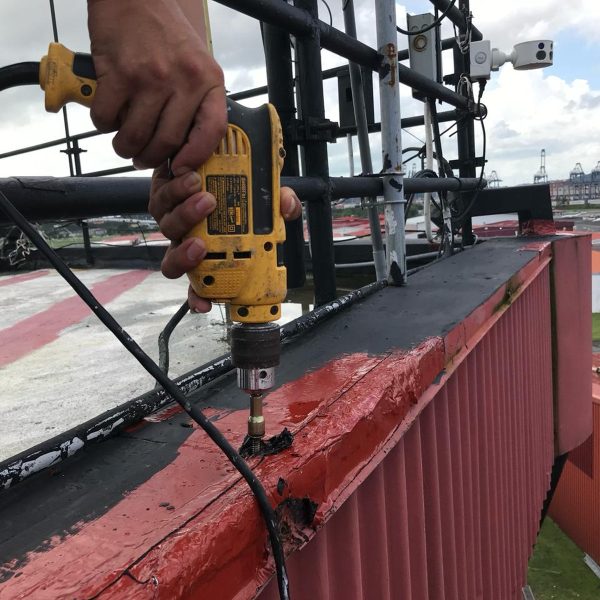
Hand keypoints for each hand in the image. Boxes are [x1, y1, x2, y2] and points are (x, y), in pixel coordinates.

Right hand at [87, 0, 225, 173]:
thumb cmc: (165, 33)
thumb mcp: (198, 66)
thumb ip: (196, 102)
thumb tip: (184, 148)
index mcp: (208, 80)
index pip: (212, 131)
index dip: (196, 157)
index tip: (181, 168)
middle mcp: (184, 80)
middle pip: (167, 142)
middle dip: (150, 158)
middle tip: (142, 158)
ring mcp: (151, 77)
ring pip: (135, 136)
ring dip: (125, 148)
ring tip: (124, 144)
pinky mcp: (119, 74)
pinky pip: (107, 117)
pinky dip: (103, 125)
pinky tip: (108, 117)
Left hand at [149, 164, 302, 311]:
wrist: (212, 156)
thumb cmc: (236, 186)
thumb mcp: (263, 199)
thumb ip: (277, 206)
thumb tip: (288, 208)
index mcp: (207, 252)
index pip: (199, 283)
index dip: (198, 296)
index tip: (205, 304)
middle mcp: (186, 240)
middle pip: (174, 261)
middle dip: (185, 257)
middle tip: (201, 246)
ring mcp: (171, 218)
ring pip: (169, 227)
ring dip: (185, 217)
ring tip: (206, 200)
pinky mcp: (162, 193)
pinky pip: (162, 197)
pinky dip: (176, 190)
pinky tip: (193, 180)